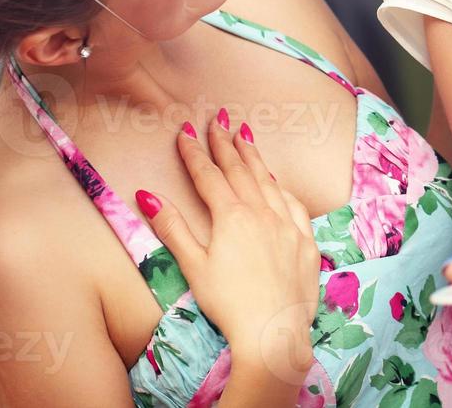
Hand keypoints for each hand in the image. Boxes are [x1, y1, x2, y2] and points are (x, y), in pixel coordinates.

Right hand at [137, 113, 319, 374]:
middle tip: (219, 120)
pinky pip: (293, 203)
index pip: (209, 176)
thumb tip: (147, 194)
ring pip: (269, 182)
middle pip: (241, 170)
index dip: (195, 153)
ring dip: (254, 158)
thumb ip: (172, 227)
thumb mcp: (193, 266)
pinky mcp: (305, 240)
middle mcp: (262, 212)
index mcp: (231, 216)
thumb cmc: (228, 303)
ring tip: (246, 137)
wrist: (273, 331)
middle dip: (226, 144)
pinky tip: (277, 183)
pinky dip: (281, 187)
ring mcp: (287, 224)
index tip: (185, 131)